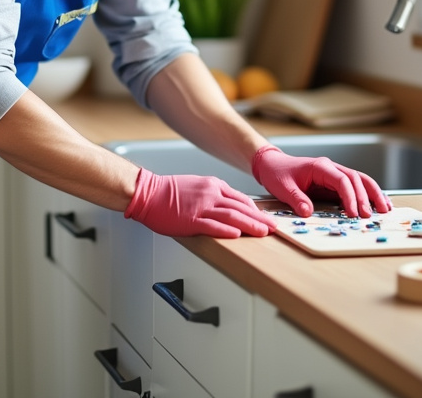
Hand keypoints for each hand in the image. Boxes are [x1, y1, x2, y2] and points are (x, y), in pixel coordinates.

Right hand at [125, 168, 276, 237]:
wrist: (147, 192)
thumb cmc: (168, 192)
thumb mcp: (197, 186)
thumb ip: (213, 195)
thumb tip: (229, 207)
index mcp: (213, 185)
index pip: (241, 199)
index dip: (256, 210)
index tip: (266, 218)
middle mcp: (210, 194)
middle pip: (241, 207)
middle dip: (260, 219)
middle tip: (273, 228)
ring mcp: (201, 207)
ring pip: (231, 216)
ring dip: (250, 225)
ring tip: (263, 233)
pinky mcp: (190, 219)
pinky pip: (212, 226)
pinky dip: (226, 230)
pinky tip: (237, 235)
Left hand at [251, 146, 391, 217]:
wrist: (273, 165)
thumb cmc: (278, 174)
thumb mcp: (283, 188)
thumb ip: (297, 199)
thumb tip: (308, 212)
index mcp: (320, 166)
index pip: (342, 180)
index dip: (350, 197)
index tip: (354, 213)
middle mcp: (331, 167)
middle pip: (356, 179)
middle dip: (367, 197)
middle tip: (371, 216)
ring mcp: (334, 173)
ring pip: (360, 180)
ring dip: (374, 194)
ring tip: (385, 209)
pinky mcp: (334, 181)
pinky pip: (355, 186)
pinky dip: (368, 194)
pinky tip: (378, 204)